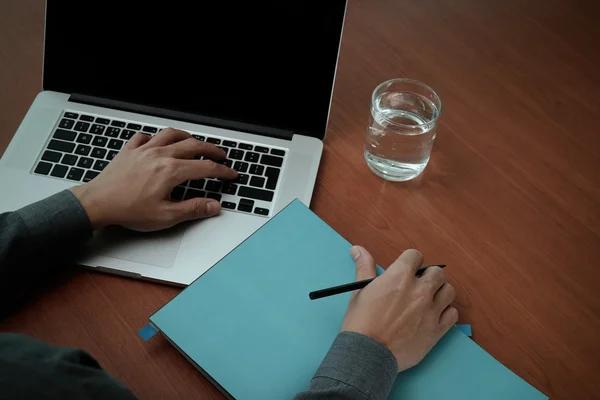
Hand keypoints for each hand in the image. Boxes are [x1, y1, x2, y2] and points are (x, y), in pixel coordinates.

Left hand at [70, 128, 236, 230]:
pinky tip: (157, 143)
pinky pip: (145, 137)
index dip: (222, 171)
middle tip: (221, 156)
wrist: (97, 203)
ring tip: (195, 142)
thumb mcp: (166, 217)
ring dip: (187, 137)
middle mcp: (160, 155)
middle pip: (193, 145)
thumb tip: (214, 206)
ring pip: (171, 134)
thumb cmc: (128, 210)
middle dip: (211, 150)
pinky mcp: (129, 151)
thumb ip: (193, 209)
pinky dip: (155, 138)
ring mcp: (144, 150)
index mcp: (171, 171)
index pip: (205, 168)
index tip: (230, 174)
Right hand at [341, 247, 457, 371]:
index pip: (415, 256)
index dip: (410, 261)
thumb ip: (364, 267)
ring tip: (428, 300)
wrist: (368, 354)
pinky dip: (446, 313)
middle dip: (428, 276)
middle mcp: (419, 290)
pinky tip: (434, 315)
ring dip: (440, 293)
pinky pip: (453, 314)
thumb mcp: (360, 291)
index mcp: (399, 277)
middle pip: (437, 272)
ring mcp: (430, 310)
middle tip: (418, 286)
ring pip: (449, 291)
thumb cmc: (361, 323)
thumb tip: (357, 249)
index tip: (407, 269)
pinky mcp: (436, 330)